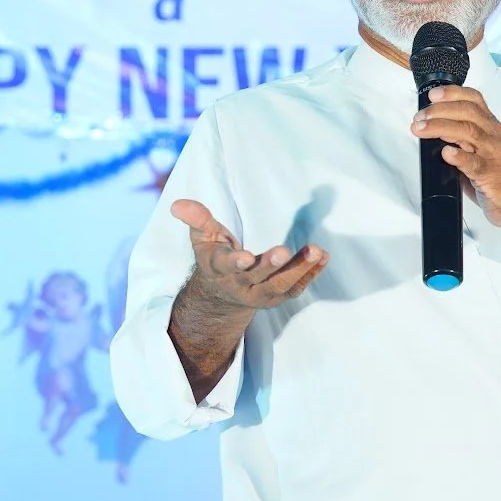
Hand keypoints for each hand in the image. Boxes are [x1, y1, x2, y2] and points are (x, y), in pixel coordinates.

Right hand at [171, 198, 328, 312]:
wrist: (223, 294)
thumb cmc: (215, 257)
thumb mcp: (202, 238)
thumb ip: (196, 220)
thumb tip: (177, 204)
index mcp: (219, 269)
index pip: (226, 266)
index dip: (235, 263)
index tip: (245, 257)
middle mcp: (240, 285)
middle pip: (258, 278)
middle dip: (271, 265)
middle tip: (284, 251)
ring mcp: (261, 294)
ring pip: (281, 285)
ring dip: (299, 269)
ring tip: (316, 251)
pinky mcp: (278, 296)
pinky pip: (296, 288)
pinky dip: (311, 273)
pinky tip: (323, 257)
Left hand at [411, 86, 500, 246]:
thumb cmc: (499, 178)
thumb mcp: (481, 151)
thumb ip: (460, 139)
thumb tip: (429, 132)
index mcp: (491, 128)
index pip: (475, 100)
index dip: (453, 93)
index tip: (433, 95)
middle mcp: (494, 137)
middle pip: (468, 112)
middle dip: (440, 111)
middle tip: (419, 117)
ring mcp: (494, 155)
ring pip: (469, 132)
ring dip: (441, 128)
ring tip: (421, 129)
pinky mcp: (492, 176)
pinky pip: (475, 163)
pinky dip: (460, 156)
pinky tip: (446, 153)